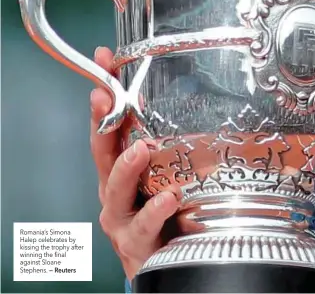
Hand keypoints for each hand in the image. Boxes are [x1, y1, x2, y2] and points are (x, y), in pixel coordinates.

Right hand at [90, 46, 178, 279]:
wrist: (163, 264)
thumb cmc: (165, 217)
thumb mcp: (168, 175)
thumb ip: (177, 144)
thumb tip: (203, 101)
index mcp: (121, 170)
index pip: (110, 124)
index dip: (107, 92)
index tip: (106, 60)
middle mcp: (115, 191)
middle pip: (102, 152)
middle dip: (101, 122)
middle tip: (104, 97)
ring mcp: (122, 218)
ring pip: (116, 190)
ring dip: (126, 167)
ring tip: (140, 149)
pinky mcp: (136, 243)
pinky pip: (144, 225)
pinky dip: (156, 210)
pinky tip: (170, 197)